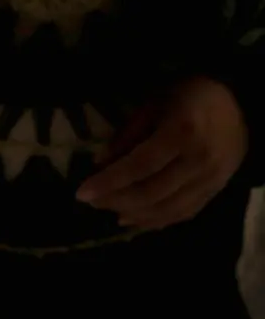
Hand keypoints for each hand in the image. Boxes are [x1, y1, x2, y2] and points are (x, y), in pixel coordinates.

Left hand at [77, 77, 247, 229]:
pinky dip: (158, 220)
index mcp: (181, 133)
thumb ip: (126, 136)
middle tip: (92, 202)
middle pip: (152, 192)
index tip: (81, 193)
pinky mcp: (217, 190)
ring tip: (110, 211)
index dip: (109, 182)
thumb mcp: (152, 105)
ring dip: (135, 215)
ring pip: (168, 208)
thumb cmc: (187, 98)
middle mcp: (199, 160)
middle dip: (117, 201)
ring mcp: (212, 179)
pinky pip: (185, 212)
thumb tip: (99, 165)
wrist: (238, 105)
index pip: (139, 166)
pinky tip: (135, 219)